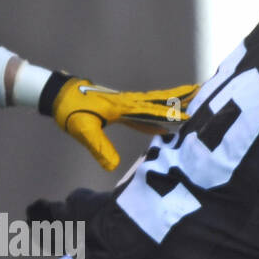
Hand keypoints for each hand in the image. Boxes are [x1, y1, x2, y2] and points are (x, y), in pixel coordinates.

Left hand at [49, 79, 197, 170]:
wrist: (56, 93)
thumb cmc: (68, 110)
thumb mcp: (82, 131)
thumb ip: (99, 147)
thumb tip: (112, 167)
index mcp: (123, 107)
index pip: (152, 110)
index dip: (171, 114)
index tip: (192, 115)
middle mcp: (127, 102)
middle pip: (159, 100)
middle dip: (181, 97)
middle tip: (203, 90)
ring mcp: (125, 104)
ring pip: (154, 103)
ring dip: (173, 102)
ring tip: (193, 101)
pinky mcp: (120, 109)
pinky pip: (145, 113)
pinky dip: (158, 117)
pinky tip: (165, 128)